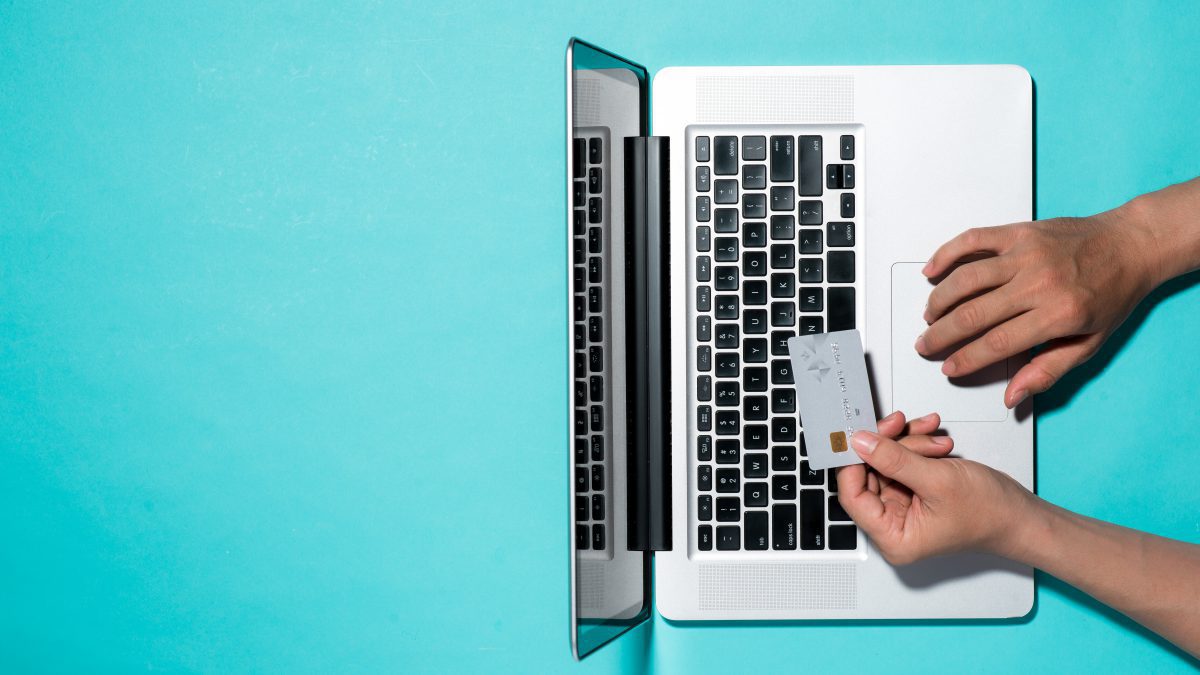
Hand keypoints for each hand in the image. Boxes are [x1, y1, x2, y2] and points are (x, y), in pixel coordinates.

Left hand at [837, 412, 1036, 564]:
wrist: (1020, 514)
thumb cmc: (989, 512)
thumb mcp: (937, 480)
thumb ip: (894, 459)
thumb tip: (860, 443)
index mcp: (893, 537)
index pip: (852, 496)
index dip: (853, 463)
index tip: (859, 435)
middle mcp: (893, 525)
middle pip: (869, 474)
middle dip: (888, 445)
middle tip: (899, 423)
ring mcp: (903, 507)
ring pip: (886, 462)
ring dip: (907, 443)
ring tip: (934, 439)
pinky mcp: (914, 492)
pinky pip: (902, 461)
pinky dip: (916, 445)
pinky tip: (933, 438)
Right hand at [918, 209, 1156, 407]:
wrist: (1131, 244)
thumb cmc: (1112, 293)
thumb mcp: (1089, 343)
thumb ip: (1048, 370)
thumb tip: (1013, 396)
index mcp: (1060, 313)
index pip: (998, 343)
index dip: (967, 359)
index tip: (949, 367)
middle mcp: (1040, 281)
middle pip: (974, 313)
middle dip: (942, 335)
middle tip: (926, 345)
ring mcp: (1027, 253)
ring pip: (966, 278)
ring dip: (939, 300)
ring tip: (929, 316)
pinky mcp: (1019, 232)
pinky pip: (972, 240)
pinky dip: (946, 254)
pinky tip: (931, 272)